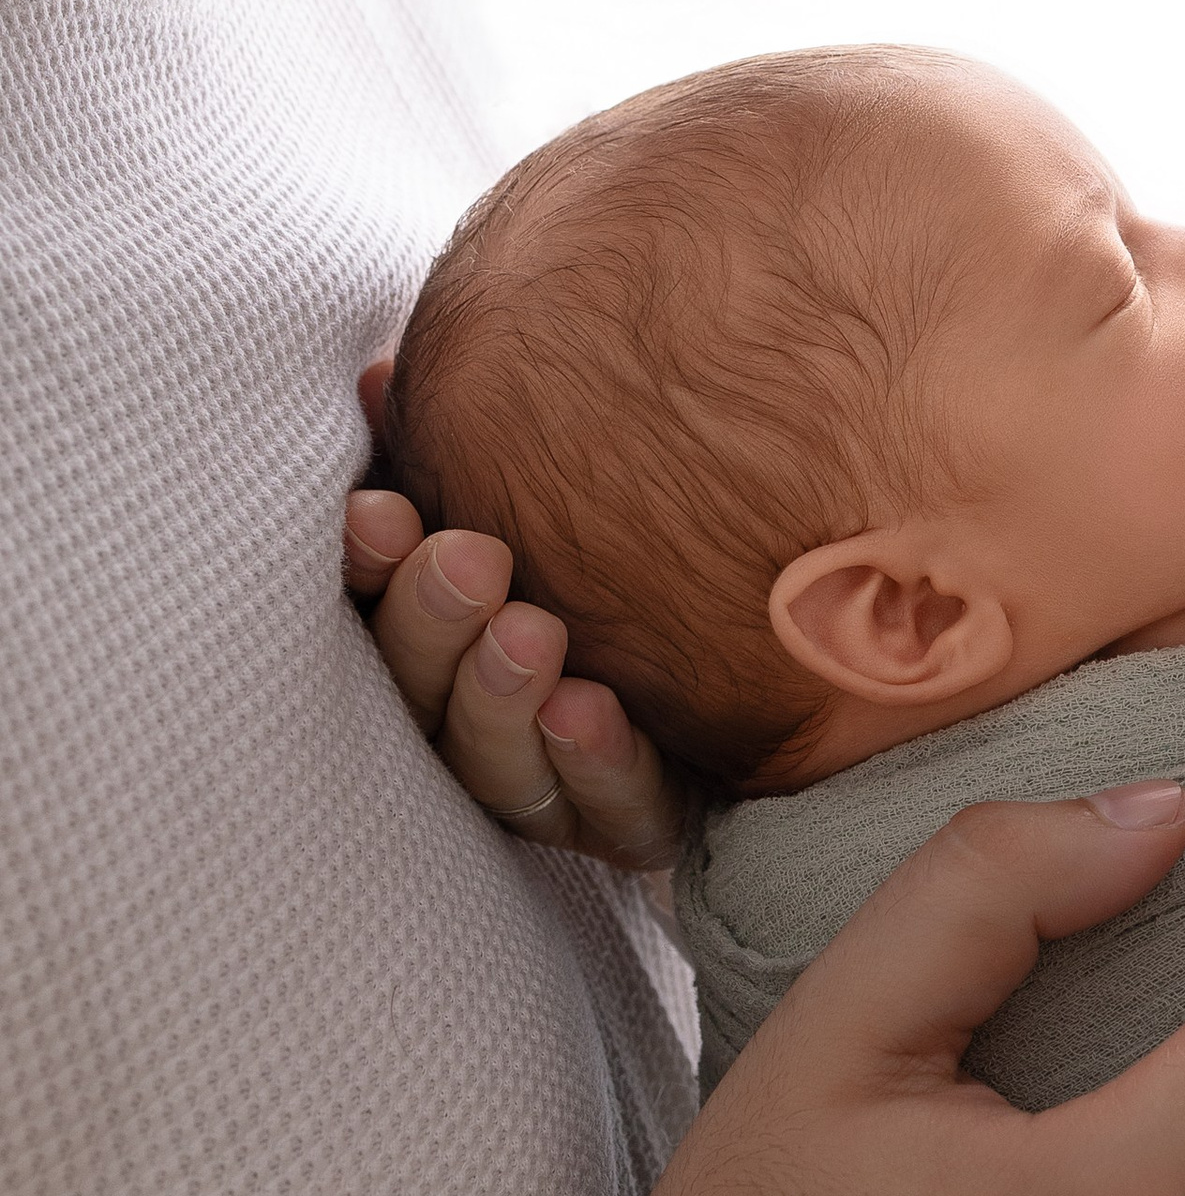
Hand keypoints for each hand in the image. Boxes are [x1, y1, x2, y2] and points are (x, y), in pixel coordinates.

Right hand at [344, 358, 688, 870]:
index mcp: (444, 636)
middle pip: (424, 691)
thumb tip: (376, 375)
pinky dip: (594, 764)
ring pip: (498, 764)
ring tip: (530, 632)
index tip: (377, 510)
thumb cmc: (642, 529)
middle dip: (432, 625)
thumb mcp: (546, 484)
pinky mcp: (640, 820)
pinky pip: (612, 811)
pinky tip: (590, 710)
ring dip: (501, 697)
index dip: (367, 567)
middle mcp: (485, 716)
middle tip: (467, 559)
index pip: (379, 608)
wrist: (807, 633)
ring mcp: (558, 779)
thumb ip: (461, 443)